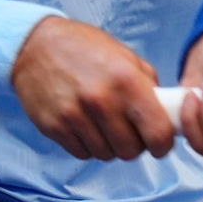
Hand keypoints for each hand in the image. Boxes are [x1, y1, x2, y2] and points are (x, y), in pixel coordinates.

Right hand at [11, 17, 174, 161]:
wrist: (36, 45)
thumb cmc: (85, 48)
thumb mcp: (124, 56)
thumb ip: (148, 85)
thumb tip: (166, 113)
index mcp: (126, 80)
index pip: (157, 132)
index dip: (164, 144)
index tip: (161, 143)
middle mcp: (101, 100)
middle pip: (131, 151)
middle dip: (135, 145)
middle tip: (129, 131)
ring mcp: (75, 116)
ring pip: (106, 155)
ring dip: (110, 146)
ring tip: (104, 124)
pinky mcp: (55, 127)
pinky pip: (82, 154)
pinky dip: (88, 145)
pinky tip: (85, 126)